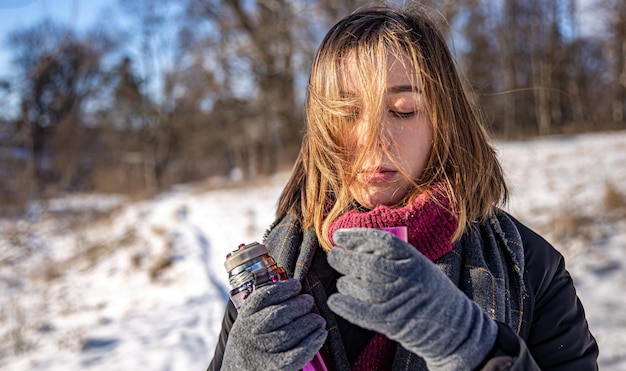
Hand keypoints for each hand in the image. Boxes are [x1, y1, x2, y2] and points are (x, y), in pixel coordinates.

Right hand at [221, 279, 326, 370]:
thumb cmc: (252, 345)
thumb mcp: (249, 324)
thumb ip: (265, 309)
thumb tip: (296, 290)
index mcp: (243, 319)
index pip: (260, 298)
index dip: (281, 289)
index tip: (297, 285)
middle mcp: (248, 335)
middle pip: (275, 315)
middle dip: (297, 305)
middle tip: (310, 301)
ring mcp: (259, 353)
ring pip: (286, 334)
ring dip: (307, 323)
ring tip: (318, 319)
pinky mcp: (272, 368)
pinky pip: (294, 355)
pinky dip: (310, 343)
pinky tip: (321, 335)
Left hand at [327, 228, 496, 370]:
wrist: (453, 327)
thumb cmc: (429, 292)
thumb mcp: (418, 266)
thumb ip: (392, 257)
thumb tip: (354, 247)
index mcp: (414, 259)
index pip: (382, 241)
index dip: (357, 236)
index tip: (339, 235)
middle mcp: (407, 277)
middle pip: (368, 264)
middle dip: (344, 259)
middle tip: (334, 255)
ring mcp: (399, 299)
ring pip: (361, 287)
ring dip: (345, 283)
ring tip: (342, 281)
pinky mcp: (392, 321)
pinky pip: (361, 311)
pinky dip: (345, 305)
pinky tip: (335, 300)